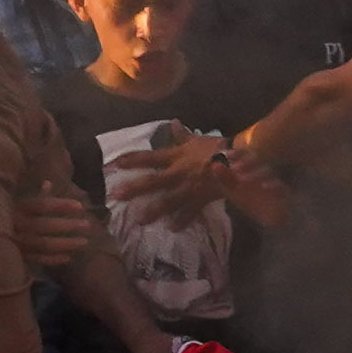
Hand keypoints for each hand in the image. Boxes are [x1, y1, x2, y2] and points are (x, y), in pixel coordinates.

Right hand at [17, 174, 99, 266]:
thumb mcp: (13, 202)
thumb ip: (33, 196)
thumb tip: (49, 183)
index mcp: (15, 208)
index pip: (41, 205)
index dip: (61, 205)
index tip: (79, 206)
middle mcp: (15, 225)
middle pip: (45, 225)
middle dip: (68, 226)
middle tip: (87, 225)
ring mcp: (15, 243)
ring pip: (43, 244)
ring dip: (65, 244)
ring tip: (84, 242)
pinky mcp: (16, 257)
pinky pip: (37, 259)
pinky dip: (53, 259)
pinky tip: (68, 257)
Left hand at [115, 132, 240, 224]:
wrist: (236, 160)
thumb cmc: (216, 147)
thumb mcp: (197, 139)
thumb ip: (182, 135)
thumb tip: (173, 123)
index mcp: (176, 156)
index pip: (150, 158)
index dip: (132, 160)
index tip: (115, 165)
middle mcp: (178, 173)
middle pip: (152, 181)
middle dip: (134, 189)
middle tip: (116, 196)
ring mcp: (188, 188)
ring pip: (167, 201)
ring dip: (153, 211)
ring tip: (139, 220)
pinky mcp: (200, 199)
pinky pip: (190, 212)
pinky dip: (182, 221)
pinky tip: (172, 229)